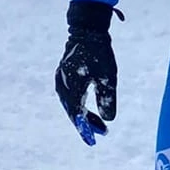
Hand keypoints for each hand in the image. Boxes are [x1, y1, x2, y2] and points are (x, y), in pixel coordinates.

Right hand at [55, 0, 118, 142]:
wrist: (87, 30)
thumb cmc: (99, 52)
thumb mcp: (107, 76)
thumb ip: (107, 98)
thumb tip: (109, 119)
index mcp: (71, 87)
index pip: (77, 114)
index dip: (86, 128)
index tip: (95, 140)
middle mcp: (62, 86)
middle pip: (73, 111)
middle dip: (86, 122)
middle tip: (102, 132)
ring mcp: (61, 80)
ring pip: (71, 104)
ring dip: (83, 113)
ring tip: (98, 122)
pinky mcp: (63, 75)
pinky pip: (70, 95)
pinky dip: (79, 103)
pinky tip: (88, 107)